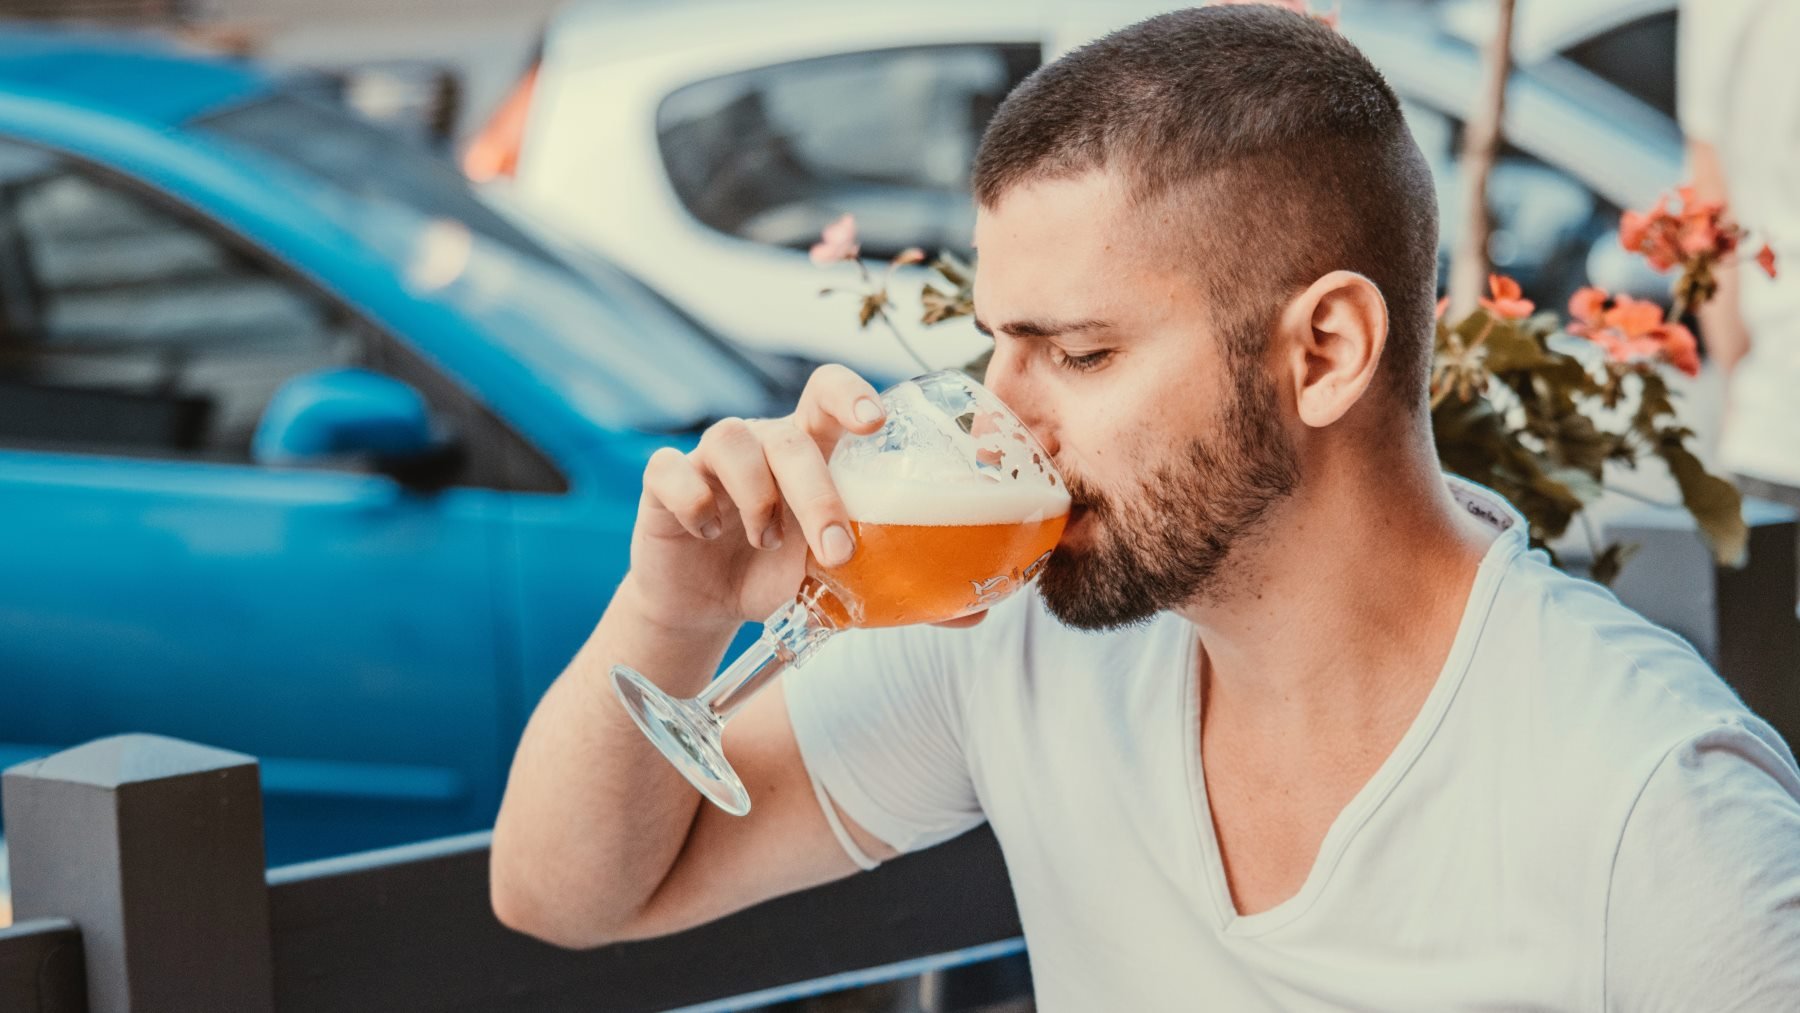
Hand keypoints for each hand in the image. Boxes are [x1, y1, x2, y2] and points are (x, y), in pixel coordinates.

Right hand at [624, 364, 885, 632]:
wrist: (707, 605)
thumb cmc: (773, 572)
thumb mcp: (820, 568)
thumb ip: (855, 555)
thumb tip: (908, 568)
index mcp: (807, 448)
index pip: (827, 394)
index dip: (850, 396)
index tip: (874, 424)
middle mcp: (759, 442)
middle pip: (789, 438)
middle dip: (817, 497)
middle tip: (835, 552)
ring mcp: (708, 457)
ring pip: (731, 441)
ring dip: (757, 499)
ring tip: (766, 542)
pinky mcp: (662, 481)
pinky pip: (672, 470)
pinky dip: (694, 503)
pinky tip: (706, 533)